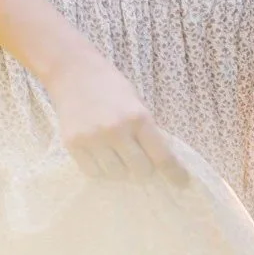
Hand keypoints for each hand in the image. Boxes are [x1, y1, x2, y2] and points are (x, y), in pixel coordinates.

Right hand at [41, 52, 190, 185]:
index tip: (181, 183)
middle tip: (137, 158)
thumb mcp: (136, 103)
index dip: (174, 173)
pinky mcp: (73, 144)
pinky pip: (93, 172)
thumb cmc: (109, 85)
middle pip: (140, 171)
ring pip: (116, 174)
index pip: (161, 156)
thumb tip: (157, 163)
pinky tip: (99, 152)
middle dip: (143, 167)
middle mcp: (116, 130)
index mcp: (138, 118)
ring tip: (114, 152)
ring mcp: (93, 139)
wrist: (72, 71)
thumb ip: (145, 131)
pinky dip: (100, 168)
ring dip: (120, 168)